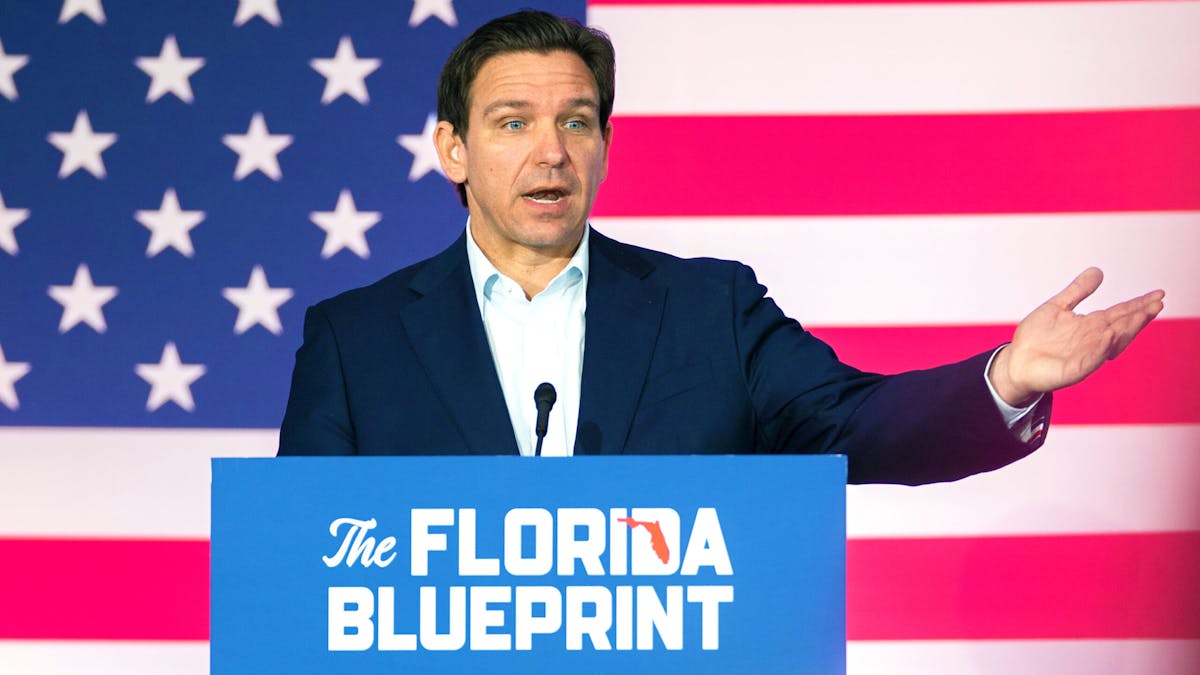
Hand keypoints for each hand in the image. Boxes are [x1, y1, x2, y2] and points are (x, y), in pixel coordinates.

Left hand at [988, 267, 1164, 406]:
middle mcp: (1093, 340)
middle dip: (1139, 316)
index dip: (1139, 304)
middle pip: (1121, 326)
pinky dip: (1100, 349)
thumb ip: (1077, 291)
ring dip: (1126, 330)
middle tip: (1157, 304)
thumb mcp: (1057, 306)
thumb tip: (1098, 271)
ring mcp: (1085, 356)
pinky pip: (1090, 360)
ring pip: (1111, 342)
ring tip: (1140, 315)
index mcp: (1091, 325)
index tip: (1158, 295)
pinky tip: (1107, 336)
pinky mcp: (1073, 370)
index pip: (1120, 313)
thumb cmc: (1037, 337)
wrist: (1017, 362)